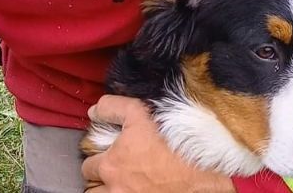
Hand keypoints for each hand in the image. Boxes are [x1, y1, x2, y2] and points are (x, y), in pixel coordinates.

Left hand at [81, 95, 234, 192]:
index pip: (88, 167)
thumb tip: (93, 112)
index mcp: (111, 165)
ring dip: (108, 191)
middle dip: (100, 180)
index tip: (108, 156)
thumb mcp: (139, 114)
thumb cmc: (173, 141)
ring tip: (121, 184)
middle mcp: (116, 188)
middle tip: (113, 173)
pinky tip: (136, 187)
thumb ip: (112, 109)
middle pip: (92, 191)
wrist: (203, 168)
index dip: (97, 159)